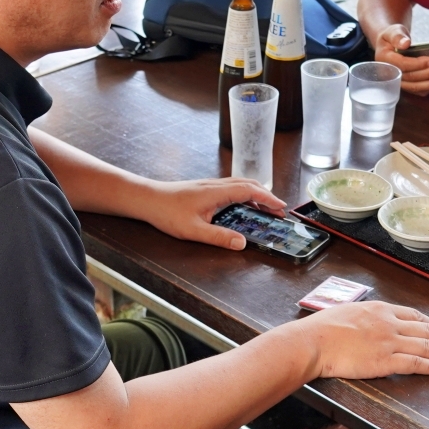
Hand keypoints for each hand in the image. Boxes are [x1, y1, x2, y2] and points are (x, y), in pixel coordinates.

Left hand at [142, 178, 285, 249]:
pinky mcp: (204, 188)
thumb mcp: (194, 230)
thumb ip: (219, 237)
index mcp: (217, 192)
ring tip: (265, 209)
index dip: (267, 199)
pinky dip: (244, 194)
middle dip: (266, 196)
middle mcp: (216, 185)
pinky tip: (241, 206)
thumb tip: (242, 243)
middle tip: (278, 211)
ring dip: (255, 194)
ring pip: (239, 184)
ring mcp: (210, 185)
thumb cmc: (167, 213)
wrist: (147, 199)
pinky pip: (231, 187)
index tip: (281, 207)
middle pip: (248, 184)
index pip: (249, 191)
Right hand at [295, 300, 428, 377]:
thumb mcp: (344, 313)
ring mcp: (390, 341)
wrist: (313, 341)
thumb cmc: (320, 329)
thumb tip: (362, 323)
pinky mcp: (386, 361)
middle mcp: (389, 323)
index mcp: (379, 310)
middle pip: (428, 330)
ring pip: (428, 346)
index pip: (414, 316)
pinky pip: (417, 363)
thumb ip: (360, 318)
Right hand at [375, 24, 428, 96]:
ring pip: (415, 87)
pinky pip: (418, 90)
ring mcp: (398, 82)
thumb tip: (405, 43)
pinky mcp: (406, 85)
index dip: (417, 64)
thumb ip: (397, 36)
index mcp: (385, 61)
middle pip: (411, 78)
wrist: (389, 46)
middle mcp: (390, 75)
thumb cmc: (391, 37)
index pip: (402, 65)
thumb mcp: (392, 31)